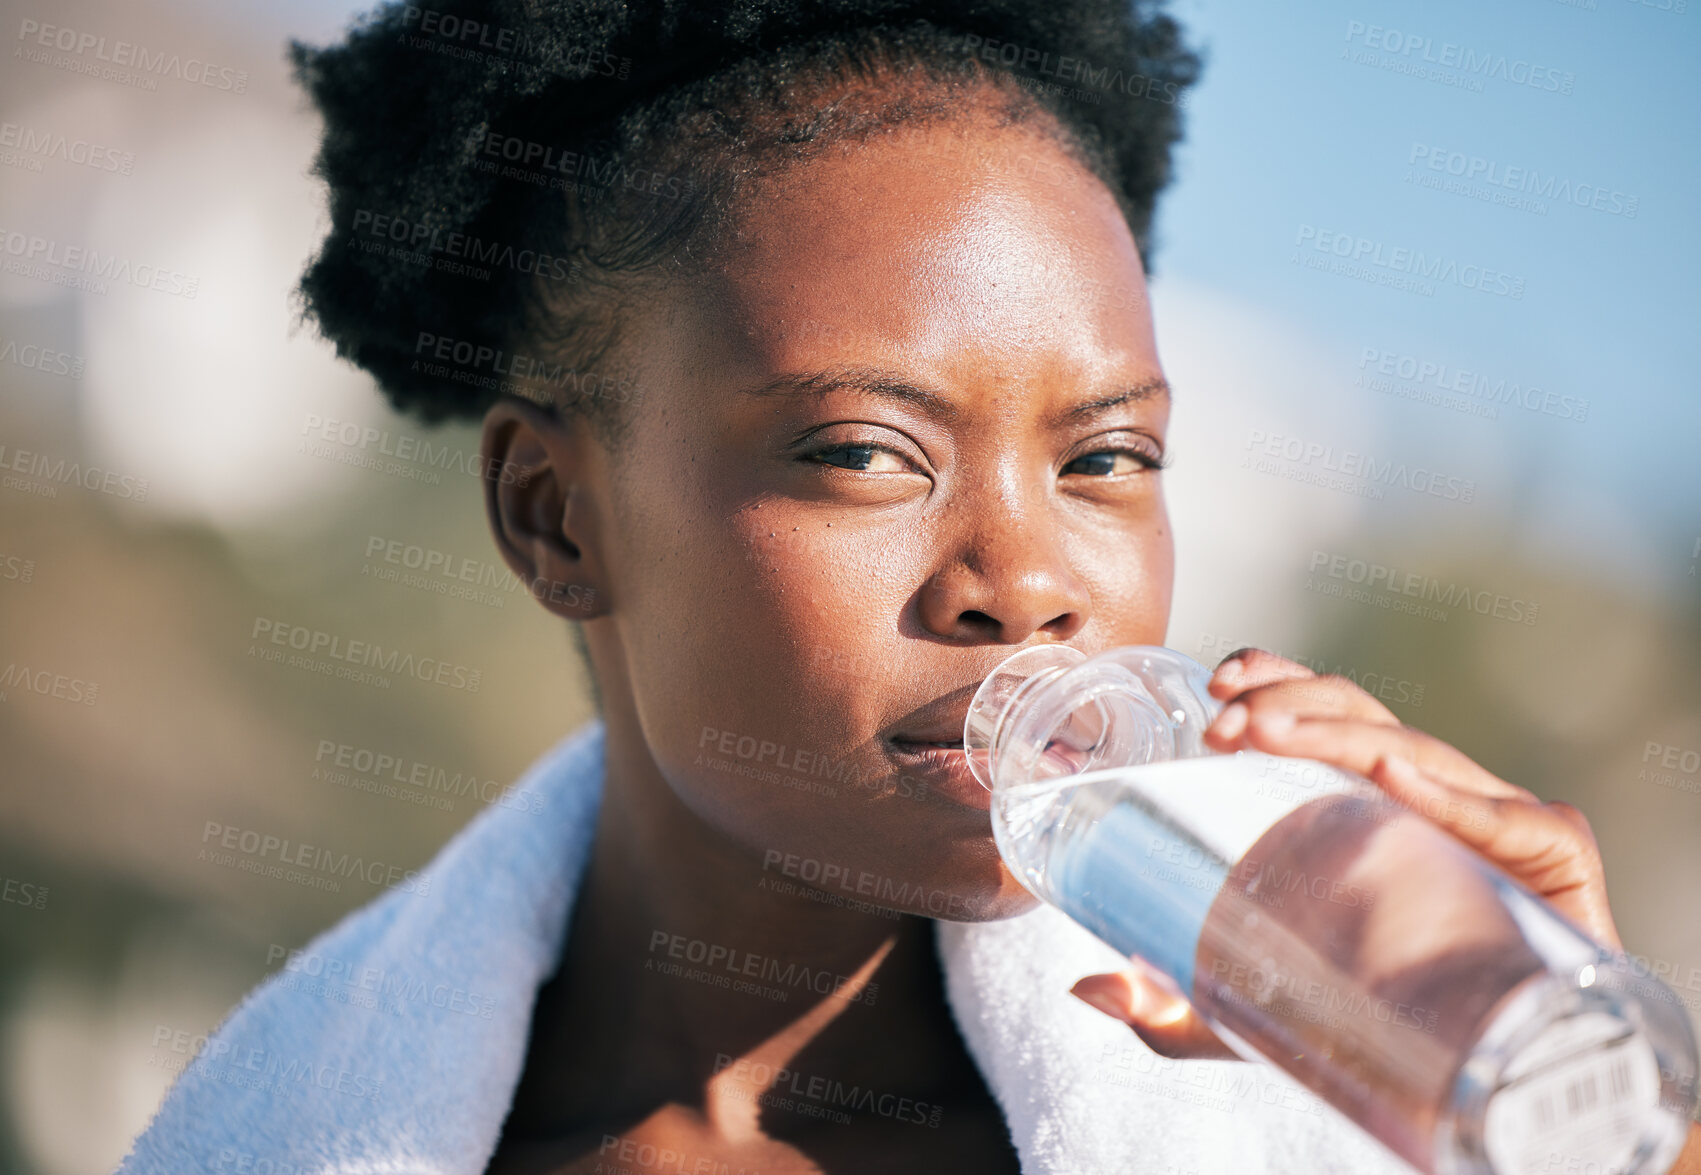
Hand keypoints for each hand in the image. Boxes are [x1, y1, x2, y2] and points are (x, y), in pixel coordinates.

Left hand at [1069, 646, 1623, 1061]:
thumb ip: (1175, 1004)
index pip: (1323, 714)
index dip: (1274, 681)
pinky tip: (1390, 779)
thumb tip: (1087, 987)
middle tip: (1225, 722)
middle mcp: (1433, 796)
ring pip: (1418, 751)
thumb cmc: (1384, 1023)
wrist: (1507, 1077)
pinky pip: (1511, 818)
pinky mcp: (1555, 860)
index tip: (1215, 684)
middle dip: (1290, 704)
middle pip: (1362, 718)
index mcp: (1371, 804)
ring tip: (1272, 731)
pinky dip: (1452, 796)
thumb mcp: (1259, 1012)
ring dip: (1338, 732)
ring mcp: (1496, 821)